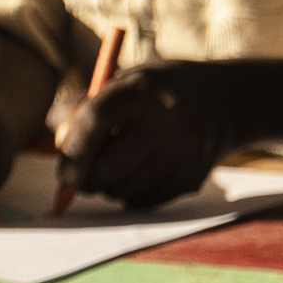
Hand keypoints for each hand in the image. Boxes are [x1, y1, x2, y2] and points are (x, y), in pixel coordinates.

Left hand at [43, 59, 282, 210]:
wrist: (225, 101)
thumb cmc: (154, 91)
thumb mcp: (121, 81)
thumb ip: (82, 106)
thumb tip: (57, 139)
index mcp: (141, 89)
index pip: (94, 121)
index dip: (72, 148)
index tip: (63, 167)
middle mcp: (166, 122)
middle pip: (107, 168)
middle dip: (83, 179)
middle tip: (75, 177)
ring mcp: (183, 153)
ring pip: (122, 190)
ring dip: (106, 185)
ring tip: (116, 163)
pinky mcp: (192, 178)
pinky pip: (142, 201)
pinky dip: (130, 193)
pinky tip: (140, 171)